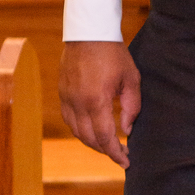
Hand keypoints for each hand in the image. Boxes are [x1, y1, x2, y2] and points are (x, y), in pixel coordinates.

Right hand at [59, 41, 140, 167]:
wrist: (89, 32)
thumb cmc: (114, 53)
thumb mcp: (131, 79)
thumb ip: (131, 107)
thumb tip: (127, 130)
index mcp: (96, 101)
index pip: (105, 138)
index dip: (116, 154)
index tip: (126, 162)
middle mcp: (77, 103)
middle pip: (89, 139)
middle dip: (106, 151)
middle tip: (121, 155)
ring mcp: (67, 98)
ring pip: (77, 131)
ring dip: (92, 142)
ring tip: (109, 145)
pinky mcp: (62, 93)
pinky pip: (69, 120)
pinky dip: (81, 130)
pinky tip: (93, 130)